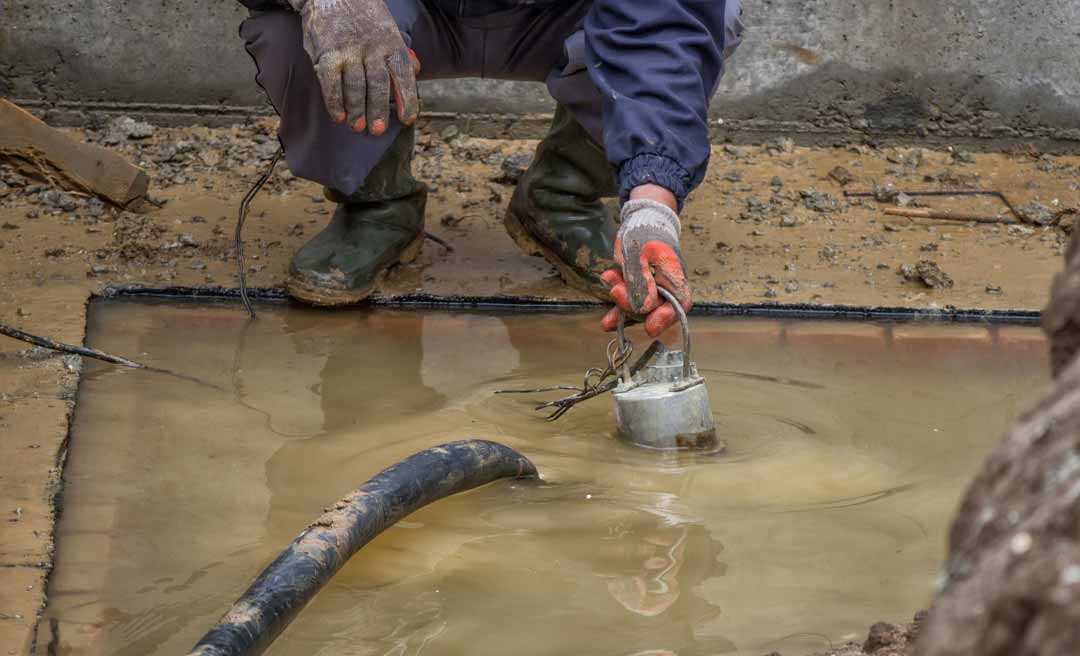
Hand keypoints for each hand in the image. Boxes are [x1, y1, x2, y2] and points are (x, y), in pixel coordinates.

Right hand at [292, 0, 420, 135]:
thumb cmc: (364, 17)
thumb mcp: (388, 29)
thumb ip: (400, 51)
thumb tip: (417, 70)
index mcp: (391, 44)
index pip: (403, 75)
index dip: (408, 99)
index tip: (408, 120)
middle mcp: (372, 48)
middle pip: (378, 84)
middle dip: (378, 109)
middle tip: (377, 130)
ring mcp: (349, 51)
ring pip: (355, 86)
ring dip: (356, 110)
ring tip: (357, 127)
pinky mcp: (327, 53)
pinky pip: (331, 82)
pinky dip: (334, 101)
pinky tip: (338, 116)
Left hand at [600, 196, 690, 337]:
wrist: (641, 221)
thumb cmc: (644, 232)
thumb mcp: (638, 252)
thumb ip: (639, 279)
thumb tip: (642, 307)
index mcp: (674, 274)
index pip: (678, 303)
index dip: (666, 318)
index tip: (649, 328)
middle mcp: (666, 287)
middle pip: (655, 309)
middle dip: (633, 306)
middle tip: (615, 290)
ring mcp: (652, 290)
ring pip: (639, 309)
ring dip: (622, 308)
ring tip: (608, 291)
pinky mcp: (638, 290)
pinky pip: (629, 306)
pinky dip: (618, 312)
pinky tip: (607, 322)